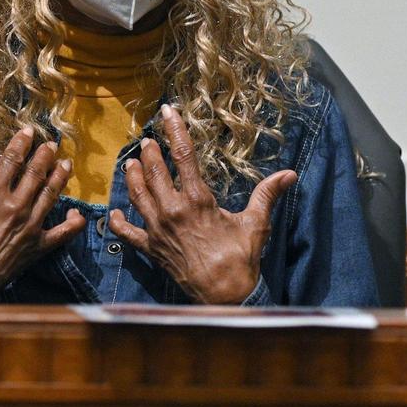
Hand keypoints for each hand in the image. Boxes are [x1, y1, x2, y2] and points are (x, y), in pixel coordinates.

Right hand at [0, 127, 86, 301]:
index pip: (12, 159)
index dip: (22, 143)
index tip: (29, 131)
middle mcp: (16, 205)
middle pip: (36, 173)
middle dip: (45, 156)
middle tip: (52, 145)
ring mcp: (30, 226)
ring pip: (50, 195)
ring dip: (60, 178)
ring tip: (66, 165)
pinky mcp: (37, 246)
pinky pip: (62, 233)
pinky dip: (73, 223)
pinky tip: (77, 213)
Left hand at [108, 105, 297, 303]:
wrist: (224, 294)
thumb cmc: (241, 257)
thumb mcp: (255, 222)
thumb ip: (267, 194)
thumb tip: (290, 174)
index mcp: (197, 200)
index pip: (183, 155)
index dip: (174, 130)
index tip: (167, 111)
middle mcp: (173, 210)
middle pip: (154, 172)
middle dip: (149, 152)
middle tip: (145, 140)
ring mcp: (158, 230)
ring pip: (138, 195)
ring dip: (132, 177)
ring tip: (129, 163)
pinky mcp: (152, 249)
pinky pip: (129, 233)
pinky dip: (120, 222)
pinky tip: (116, 212)